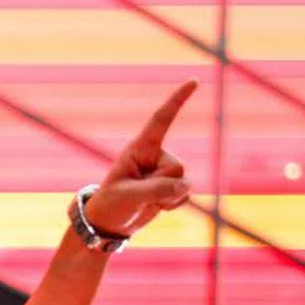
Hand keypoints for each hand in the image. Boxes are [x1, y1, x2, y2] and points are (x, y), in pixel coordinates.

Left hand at [84, 80, 197, 237]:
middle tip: (138, 195)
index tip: (194, 81)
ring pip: (184, 182)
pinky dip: (173, 205)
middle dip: (162, 185)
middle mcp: (155, 156)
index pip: (161, 120)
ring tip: (144, 201)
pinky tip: (157, 207)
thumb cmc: (111, 204)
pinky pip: (186, 194)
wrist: (111, 223)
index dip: (177, 100)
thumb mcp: (127, 196)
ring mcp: (164, 172)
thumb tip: (185, 186)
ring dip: (167, 198)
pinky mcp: (172, 187)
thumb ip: (156, 190)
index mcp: (140, 148)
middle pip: (177, 166)